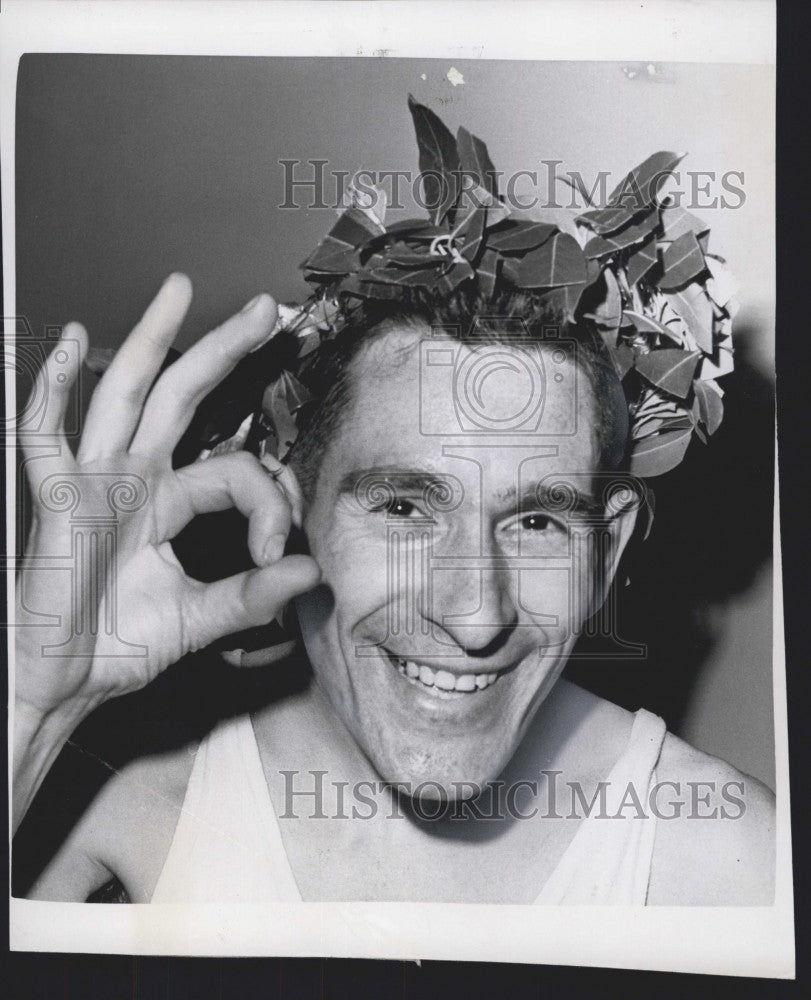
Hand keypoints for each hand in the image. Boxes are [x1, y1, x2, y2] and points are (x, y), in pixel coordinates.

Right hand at [15, 274, 320, 721]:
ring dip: (151, 339)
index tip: (277, 552)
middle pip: (181, 396)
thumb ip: (251, 597)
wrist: (59, 684)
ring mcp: (92, 483)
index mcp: (168, 501)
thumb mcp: (198, 619)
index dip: (267, 502)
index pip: (234, 470)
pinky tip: (74, 345)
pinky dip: (53, 390)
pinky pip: (45, 436)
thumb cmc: (116, 647)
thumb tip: (311, 573)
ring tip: (179, 290)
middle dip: (222, 348)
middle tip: (267, 309)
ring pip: (123, 394)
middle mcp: (134, 479)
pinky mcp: (55, 501)